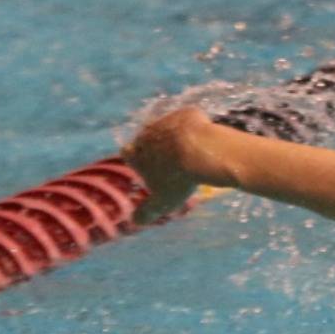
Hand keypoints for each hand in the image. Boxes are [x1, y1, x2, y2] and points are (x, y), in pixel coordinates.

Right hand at [122, 107, 218, 224]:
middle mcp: (147, 133)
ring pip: (170, 127)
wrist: (202, 152)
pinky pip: (191, 120)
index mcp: (136, 153)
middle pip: (148, 138)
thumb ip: (146, 212)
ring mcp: (167, 120)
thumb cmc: (179, 179)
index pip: (128, 153)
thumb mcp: (162, 202)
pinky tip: (206, 139)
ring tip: (193, 152)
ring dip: (178, 136)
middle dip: (158, 147)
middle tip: (176, 162)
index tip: (151, 167)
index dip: (138, 159)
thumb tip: (135, 221)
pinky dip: (197, 127)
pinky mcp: (187, 112)